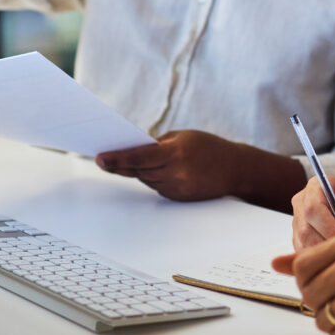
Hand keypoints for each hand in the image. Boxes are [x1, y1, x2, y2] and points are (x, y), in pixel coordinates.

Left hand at [95, 129, 248, 202]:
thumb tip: (132, 150)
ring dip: (139, 171)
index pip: (139, 157)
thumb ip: (157, 144)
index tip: (99, 158)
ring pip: (146, 179)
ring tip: (133, 160)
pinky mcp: (179, 198)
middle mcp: (176, 173)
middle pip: (138, 170)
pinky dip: (154, 178)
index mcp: (176, 153)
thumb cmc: (208, 147)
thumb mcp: (183, 137)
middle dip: (122, 164)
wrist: (235, 169)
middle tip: (103, 157)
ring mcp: (177, 188)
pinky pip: (157, 187)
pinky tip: (158, 170)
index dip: (117, 158)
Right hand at [290, 177, 334, 249]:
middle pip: (305, 230)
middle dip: (328, 243)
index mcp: (318, 186)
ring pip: (304, 245)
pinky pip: (306, 255)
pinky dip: (322, 261)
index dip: (328, 227)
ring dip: (325, 254)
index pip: (313, 208)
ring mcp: (299, 222)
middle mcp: (303, 202)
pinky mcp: (300, 239)